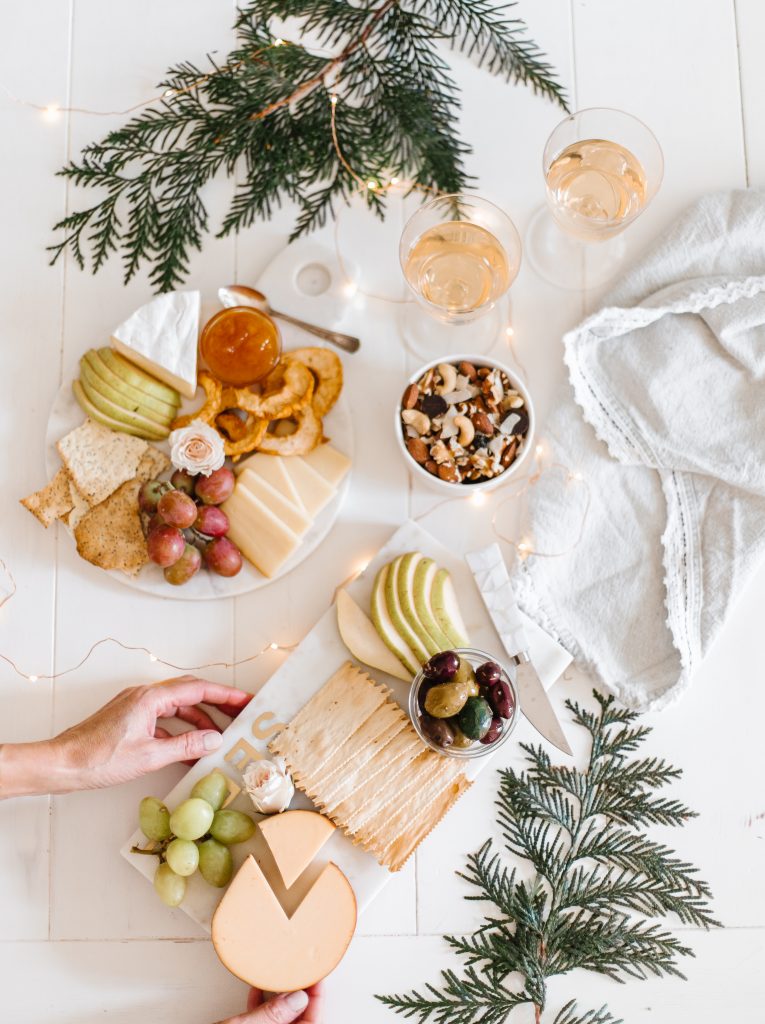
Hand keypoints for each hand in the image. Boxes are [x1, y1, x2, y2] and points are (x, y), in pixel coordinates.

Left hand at [0, 675, 250, 795]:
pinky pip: (164, 719)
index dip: (225, 695)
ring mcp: (136, 707)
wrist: (62, 764)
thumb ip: (186, 746)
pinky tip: (190, 749)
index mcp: (151, 698)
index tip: (245, 700)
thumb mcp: (150, 756)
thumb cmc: (98, 759)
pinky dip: (180, 730)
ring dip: (199, 719)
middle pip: (190, 693)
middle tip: (239, 714)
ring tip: (219, 736)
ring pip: (177, 707)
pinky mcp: (130, 719)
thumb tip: (214, 740)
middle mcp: (145, 696)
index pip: (197, 689)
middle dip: (216, 703)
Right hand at [218, 985, 323, 1023]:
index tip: (317, 977)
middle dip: (299, 995)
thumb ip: (271, 1016)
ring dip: (281, 999)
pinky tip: (258, 990)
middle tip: (301, 971)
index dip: (317, 998)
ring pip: (281, 1022)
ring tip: (281, 976)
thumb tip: (297, 998)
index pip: (313, 1021)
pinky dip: (263, 1007)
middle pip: (298, 1021)